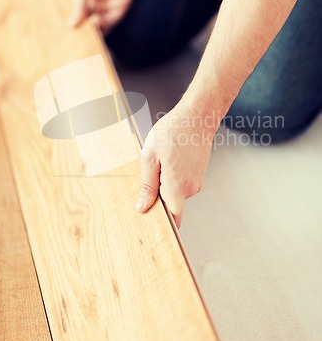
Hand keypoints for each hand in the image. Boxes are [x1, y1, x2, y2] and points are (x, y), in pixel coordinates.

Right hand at [69, 0, 134, 32]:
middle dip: (89, 33)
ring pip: (105, 24)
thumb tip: (71, 26)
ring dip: (97, 30)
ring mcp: (112, 5)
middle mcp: (101, 6)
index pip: (84, 20)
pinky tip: (96, 21)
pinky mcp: (123, 3)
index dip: (79, 29)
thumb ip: (78, 8)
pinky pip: (115, 18)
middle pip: (95, 25)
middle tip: (81, 39)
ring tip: (87, 29)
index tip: (71, 37)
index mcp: (89, 2)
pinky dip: (106, 23)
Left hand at [135, 102, 214, 227]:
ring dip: (164, 183)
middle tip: (148, 175)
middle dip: (157, 196)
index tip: (150, 221)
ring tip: (160, 160)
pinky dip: (172, 176)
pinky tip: (168, 158)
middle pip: (170, 204)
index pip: (173, 219)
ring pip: (175, 192)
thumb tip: (142, 208)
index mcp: (177, 187)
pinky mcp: (198, 174)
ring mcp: (197, 181)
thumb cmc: (174, 131)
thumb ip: (147, 185)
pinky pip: (181, 183)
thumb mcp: (151, 156)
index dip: (161, 223)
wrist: (197, 116)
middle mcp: (191, 188)